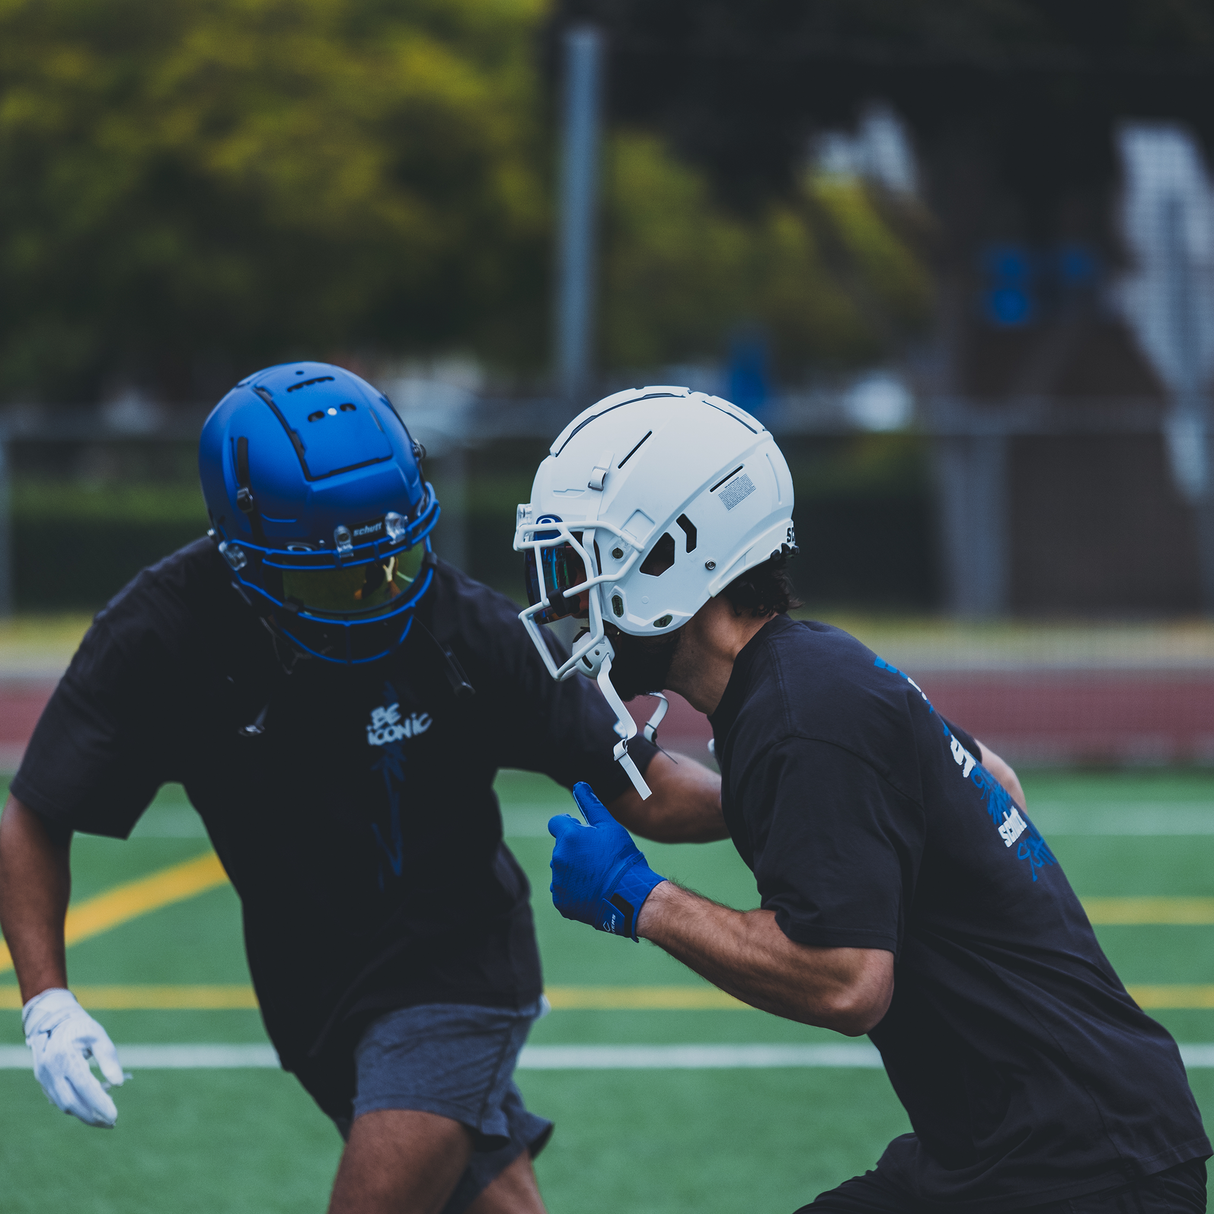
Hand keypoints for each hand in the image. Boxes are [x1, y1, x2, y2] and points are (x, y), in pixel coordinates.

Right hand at [23, 988, 124, 1126]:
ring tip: (105, 1117)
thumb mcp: (98, 1037)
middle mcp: (51, 1071)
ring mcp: (44, 1079)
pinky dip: (76, 1106)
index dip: (99, 1103)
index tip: (115, 1116)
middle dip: (92, 1116)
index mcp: (65, 1057)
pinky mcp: (43, 1083)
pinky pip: (60, 1100)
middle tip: (112, 1122)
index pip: (85, 1087)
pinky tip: (92, 1106)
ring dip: (84, 1114)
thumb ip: (108, 1059)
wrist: (54, 1021)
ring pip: (64, 1105)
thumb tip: (119, 1084)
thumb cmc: (81, 1028)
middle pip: (72, 1103)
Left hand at [549, 782, 665, 939]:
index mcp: (568, 836)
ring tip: (597, 876)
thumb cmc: (621, 858)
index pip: (556, 823)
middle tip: (598, 858)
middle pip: (561, 848)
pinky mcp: (561, 900)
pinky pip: (564, 891)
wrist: (629, 895)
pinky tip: (592, 891)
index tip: (583, 834)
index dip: (570, 826)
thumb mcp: (610, 827)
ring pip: (562, 870)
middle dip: (574, 850)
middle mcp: (558, 857)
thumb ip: (591, 804)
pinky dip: (575, 890)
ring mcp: (558, 881)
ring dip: (574, 870)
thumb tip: (579, 785)